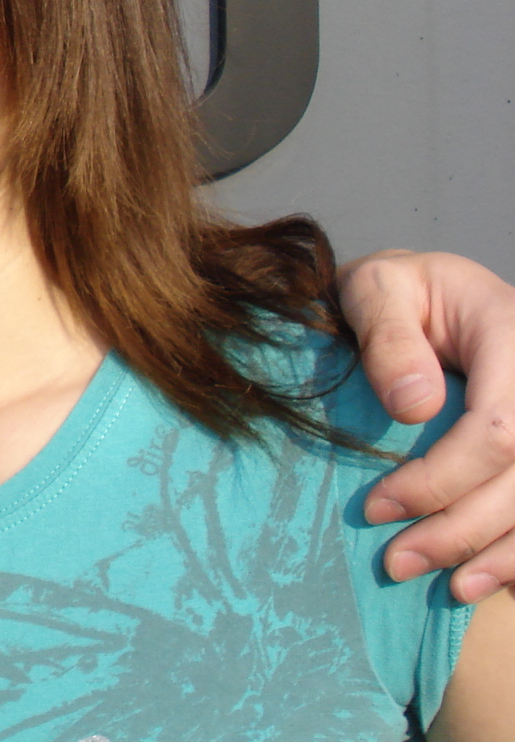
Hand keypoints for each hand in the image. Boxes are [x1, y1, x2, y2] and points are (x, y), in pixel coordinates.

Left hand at [339, 249, 514, 603]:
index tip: (376, 506)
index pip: (499, 429)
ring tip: (448, 588)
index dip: (440, 478)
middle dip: (463, 529)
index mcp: (512, 334)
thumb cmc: (398, 292)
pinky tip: (487, 580)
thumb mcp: (376, 288)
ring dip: (501, 555)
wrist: (433, 294)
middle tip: (397, 562)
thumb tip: (413, 408)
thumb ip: (388, 334)